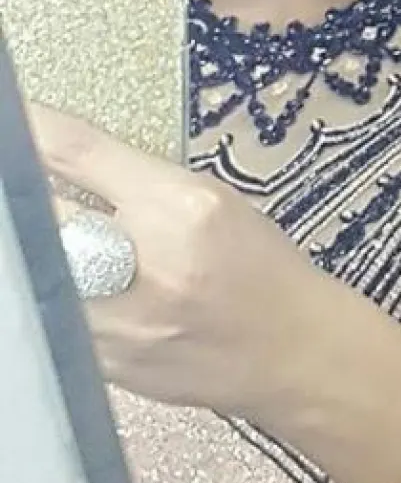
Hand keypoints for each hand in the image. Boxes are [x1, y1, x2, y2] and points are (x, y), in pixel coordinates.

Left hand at [27, 101, 327, 418]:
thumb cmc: (259, 266)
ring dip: (38, 252)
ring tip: (73, 247)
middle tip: (23, 188)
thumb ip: (135, 179)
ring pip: (37, 272)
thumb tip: (60, 156)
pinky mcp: (105, 365)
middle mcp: (145, 261)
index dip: (30, 127)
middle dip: (25, 197)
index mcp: (180, 205)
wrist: (291, 349)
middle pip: (39, 214)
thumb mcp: (212, 199)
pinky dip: (56, 295)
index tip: (13, 117)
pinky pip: (55, 317)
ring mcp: (119, 321)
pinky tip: (83, 287)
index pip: (78, 151)